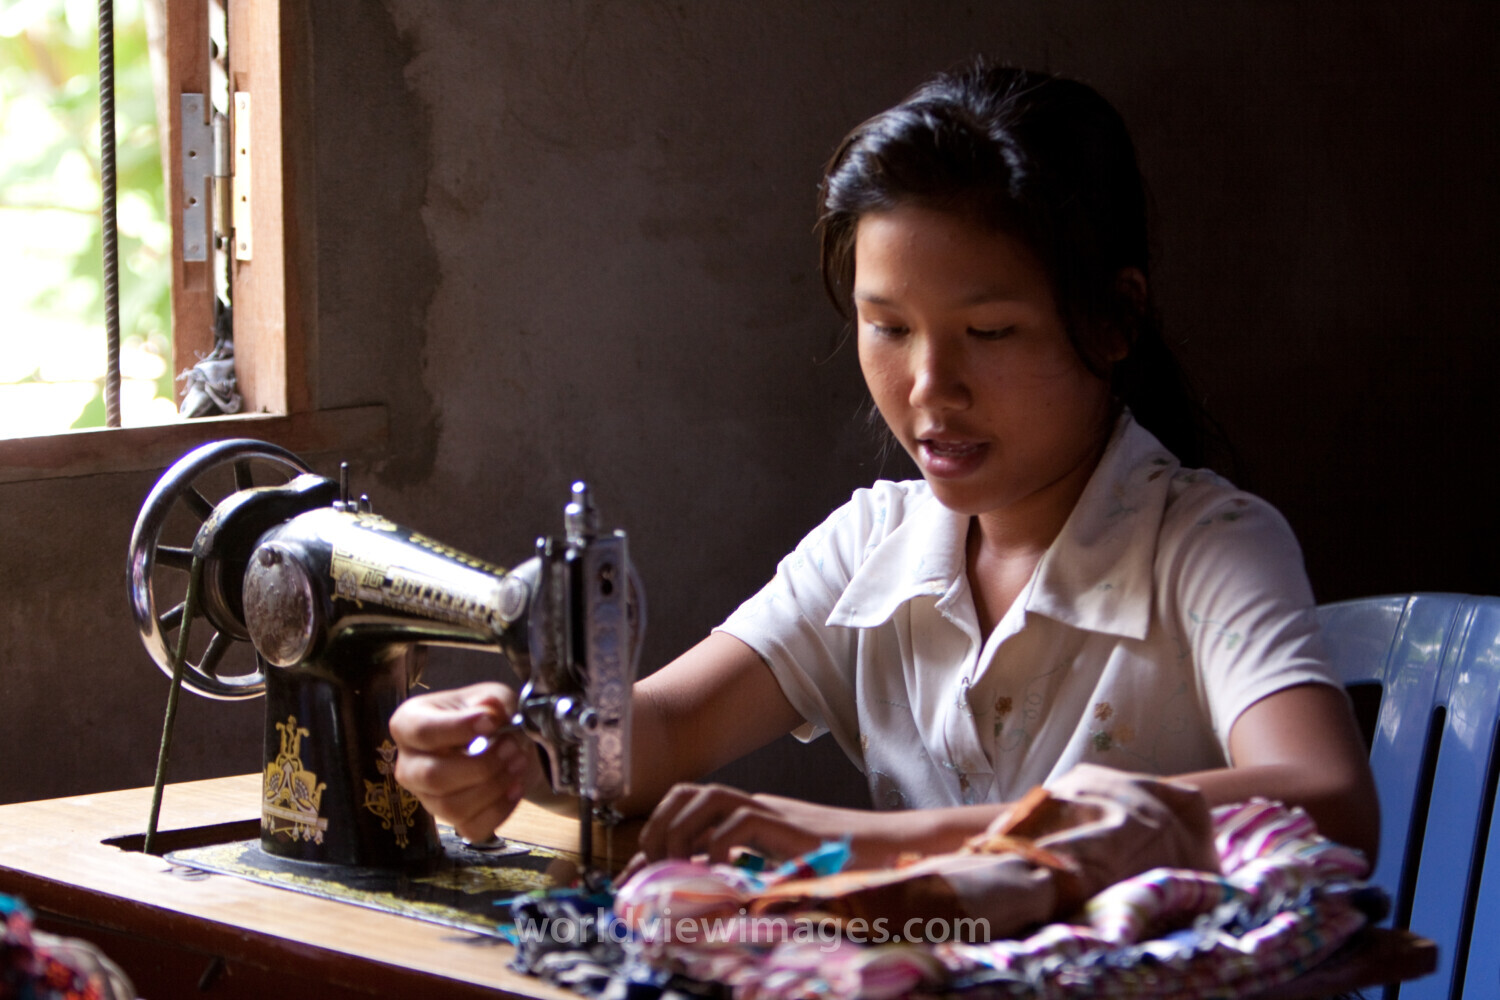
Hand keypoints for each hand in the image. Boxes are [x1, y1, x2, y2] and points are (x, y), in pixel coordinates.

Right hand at [389, 682, 539, 843]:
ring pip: (452, 806)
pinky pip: (471, 828)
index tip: (491, 722)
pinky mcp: (450, 820)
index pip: (422, 731)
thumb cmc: (489, 717)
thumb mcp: (494, 696)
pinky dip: (501, 809)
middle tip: (511, 746)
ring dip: (494, 786)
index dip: (458, 729)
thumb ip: (493, 701)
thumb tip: (488, 709)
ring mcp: (427, 796)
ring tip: (518, 762)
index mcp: (409, 723)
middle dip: (481, 765)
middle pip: (433, 776)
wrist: (508, 745)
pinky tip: (516, 786)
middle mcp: (410, 763)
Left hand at [624, 782, 900, 878]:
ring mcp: (774, 812)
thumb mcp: (787, 878)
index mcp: (751, 820)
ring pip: (708, 796)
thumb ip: (754, 883)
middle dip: (659, 827)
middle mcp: (757, 809)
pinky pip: (742, 821)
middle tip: (650, 869)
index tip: (634, 875)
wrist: (892, 850)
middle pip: (689, 792)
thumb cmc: (846, 868)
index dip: (656, 836)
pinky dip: (719, 846)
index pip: (690, 810)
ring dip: (681, 830)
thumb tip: (715, 907)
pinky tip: (719, 873)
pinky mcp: (791, 825)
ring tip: (676, 867)